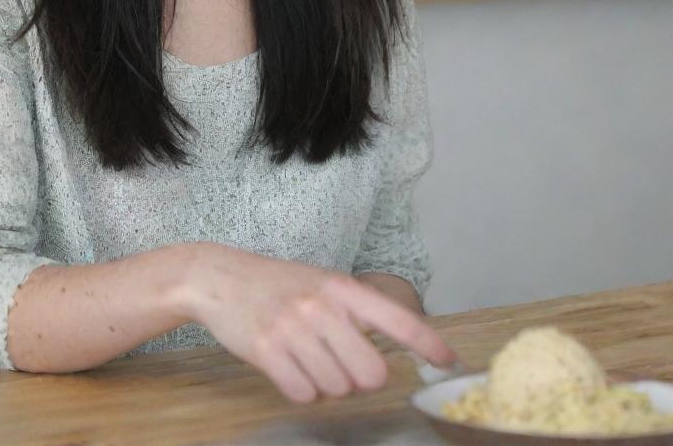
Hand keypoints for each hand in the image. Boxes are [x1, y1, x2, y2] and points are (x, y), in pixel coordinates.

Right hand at [177, 243, 456, 402]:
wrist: (222, 279)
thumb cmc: (280, 285)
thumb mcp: (324, 285)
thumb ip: (355, 314)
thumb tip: (391, 351)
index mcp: (343, 288)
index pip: (397, 320)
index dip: (427, 343)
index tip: (449, 360)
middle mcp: (322, 306)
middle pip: (371, 372)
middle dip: (362, 379)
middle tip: (344, 364)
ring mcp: (293, 328)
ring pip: (336, 388)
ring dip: (327, 384)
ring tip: (308, 357)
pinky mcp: (267, 350)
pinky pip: (303, 394)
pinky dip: (301, 389)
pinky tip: (289, 366)